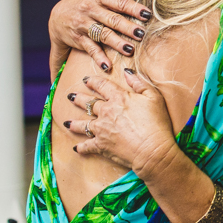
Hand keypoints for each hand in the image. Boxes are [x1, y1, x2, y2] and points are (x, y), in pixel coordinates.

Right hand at [48, 0, 149, 79]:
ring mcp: (84, 25)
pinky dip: (98, 57)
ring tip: (130, 49)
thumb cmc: (83, 0)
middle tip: (141, 33)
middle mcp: (90, 10)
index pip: (118, 2)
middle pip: (112, 20)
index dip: (133, 8)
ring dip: (116, 43)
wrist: (57, 16)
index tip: (146, 14)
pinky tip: (107, 66)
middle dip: (127, 27)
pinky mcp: (79, 39)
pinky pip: (90, 48)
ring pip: (102, 35)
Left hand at [63, 71, 177, 178]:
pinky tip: (76, 147)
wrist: (152, 150)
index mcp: (118, 98)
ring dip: (74, 123)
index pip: (101, 85)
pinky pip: (86, 146)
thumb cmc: (156, 123)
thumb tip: (127, 72)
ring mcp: (101, 129)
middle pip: (88, 103)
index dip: (92, 81)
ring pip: (82, 124)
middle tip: (70, 96)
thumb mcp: (154, 97)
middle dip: (78, 99)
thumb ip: (139, 83)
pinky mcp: (100, 145)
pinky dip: (81, 147)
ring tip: (67, 122)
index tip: (85, 79)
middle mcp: (106, 112)